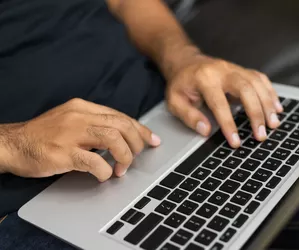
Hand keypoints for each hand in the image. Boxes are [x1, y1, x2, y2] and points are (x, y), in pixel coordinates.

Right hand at [0, 99, 160, 181]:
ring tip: (122, 168)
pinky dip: (105, 170)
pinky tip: (104, 175)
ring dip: (124, 156)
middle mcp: (79, 116)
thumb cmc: (44, 135)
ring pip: (112, 139)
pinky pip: (94, 161)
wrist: (13, 144)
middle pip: (121, 125)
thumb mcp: (71, 121)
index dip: (140, 129)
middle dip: (136, 143)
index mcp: (83, 107)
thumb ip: (95, 125)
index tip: (152, 140)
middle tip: (136, 158)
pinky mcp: (63, 152)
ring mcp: (71, 133)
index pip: (120, 116)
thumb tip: (122, 137)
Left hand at [166, 54, 282, 147]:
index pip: (219, 103)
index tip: (236, 141)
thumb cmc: (181, 84)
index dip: (228, 124)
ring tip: (273, 124)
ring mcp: (234, 68)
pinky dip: (271, 93)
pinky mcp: (242, 70)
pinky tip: (276, 108)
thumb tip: (205, 130)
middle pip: (245, 89)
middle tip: (261, 134)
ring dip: (268, 104)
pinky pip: (261, 79)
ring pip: (257, 83)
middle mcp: (222, 71)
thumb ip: (189, 116)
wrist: (186, 62)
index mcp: (204, 79)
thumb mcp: (175, 101)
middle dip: (256, 113)